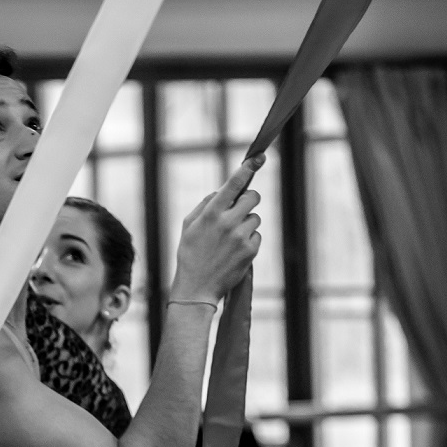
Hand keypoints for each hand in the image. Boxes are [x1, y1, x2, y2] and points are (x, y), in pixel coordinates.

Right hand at [169, 155, 264, 305]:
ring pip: (255, 218)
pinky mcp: (251, 251)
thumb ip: (205, 205)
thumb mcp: (188, 226)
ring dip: (246, 224)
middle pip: (253, 198)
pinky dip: (249, 241)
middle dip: (249, 200)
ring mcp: (241, 237)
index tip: (258, 158)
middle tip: (240, 209)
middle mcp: (228, 223)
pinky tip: (234, 251)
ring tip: (230, 240)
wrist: (196, 287)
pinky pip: (257, 236)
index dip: (246, 169)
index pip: (233, 185)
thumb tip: (223, 191)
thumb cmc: (190, 254)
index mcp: (211, 214)